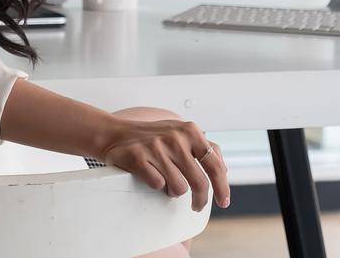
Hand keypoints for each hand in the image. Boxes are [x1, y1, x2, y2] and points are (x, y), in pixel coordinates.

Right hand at [97, 116, 229, 211]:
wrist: (116, 134)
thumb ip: (204, 147)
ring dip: (173, 191)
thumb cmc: (153, 137)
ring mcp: (156, 148)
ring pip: (178, 188)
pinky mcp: (139, 158)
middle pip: (199, 182)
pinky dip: (156, 186)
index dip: (222, 187)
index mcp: (191, 131)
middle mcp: (176, 138)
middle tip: (197, 206)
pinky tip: (151, 176)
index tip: (223, 202)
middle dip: (200, 200)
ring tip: (166, 182)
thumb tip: (223, 170)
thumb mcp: (181, 133)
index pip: (214, 165)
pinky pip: (158, 186)